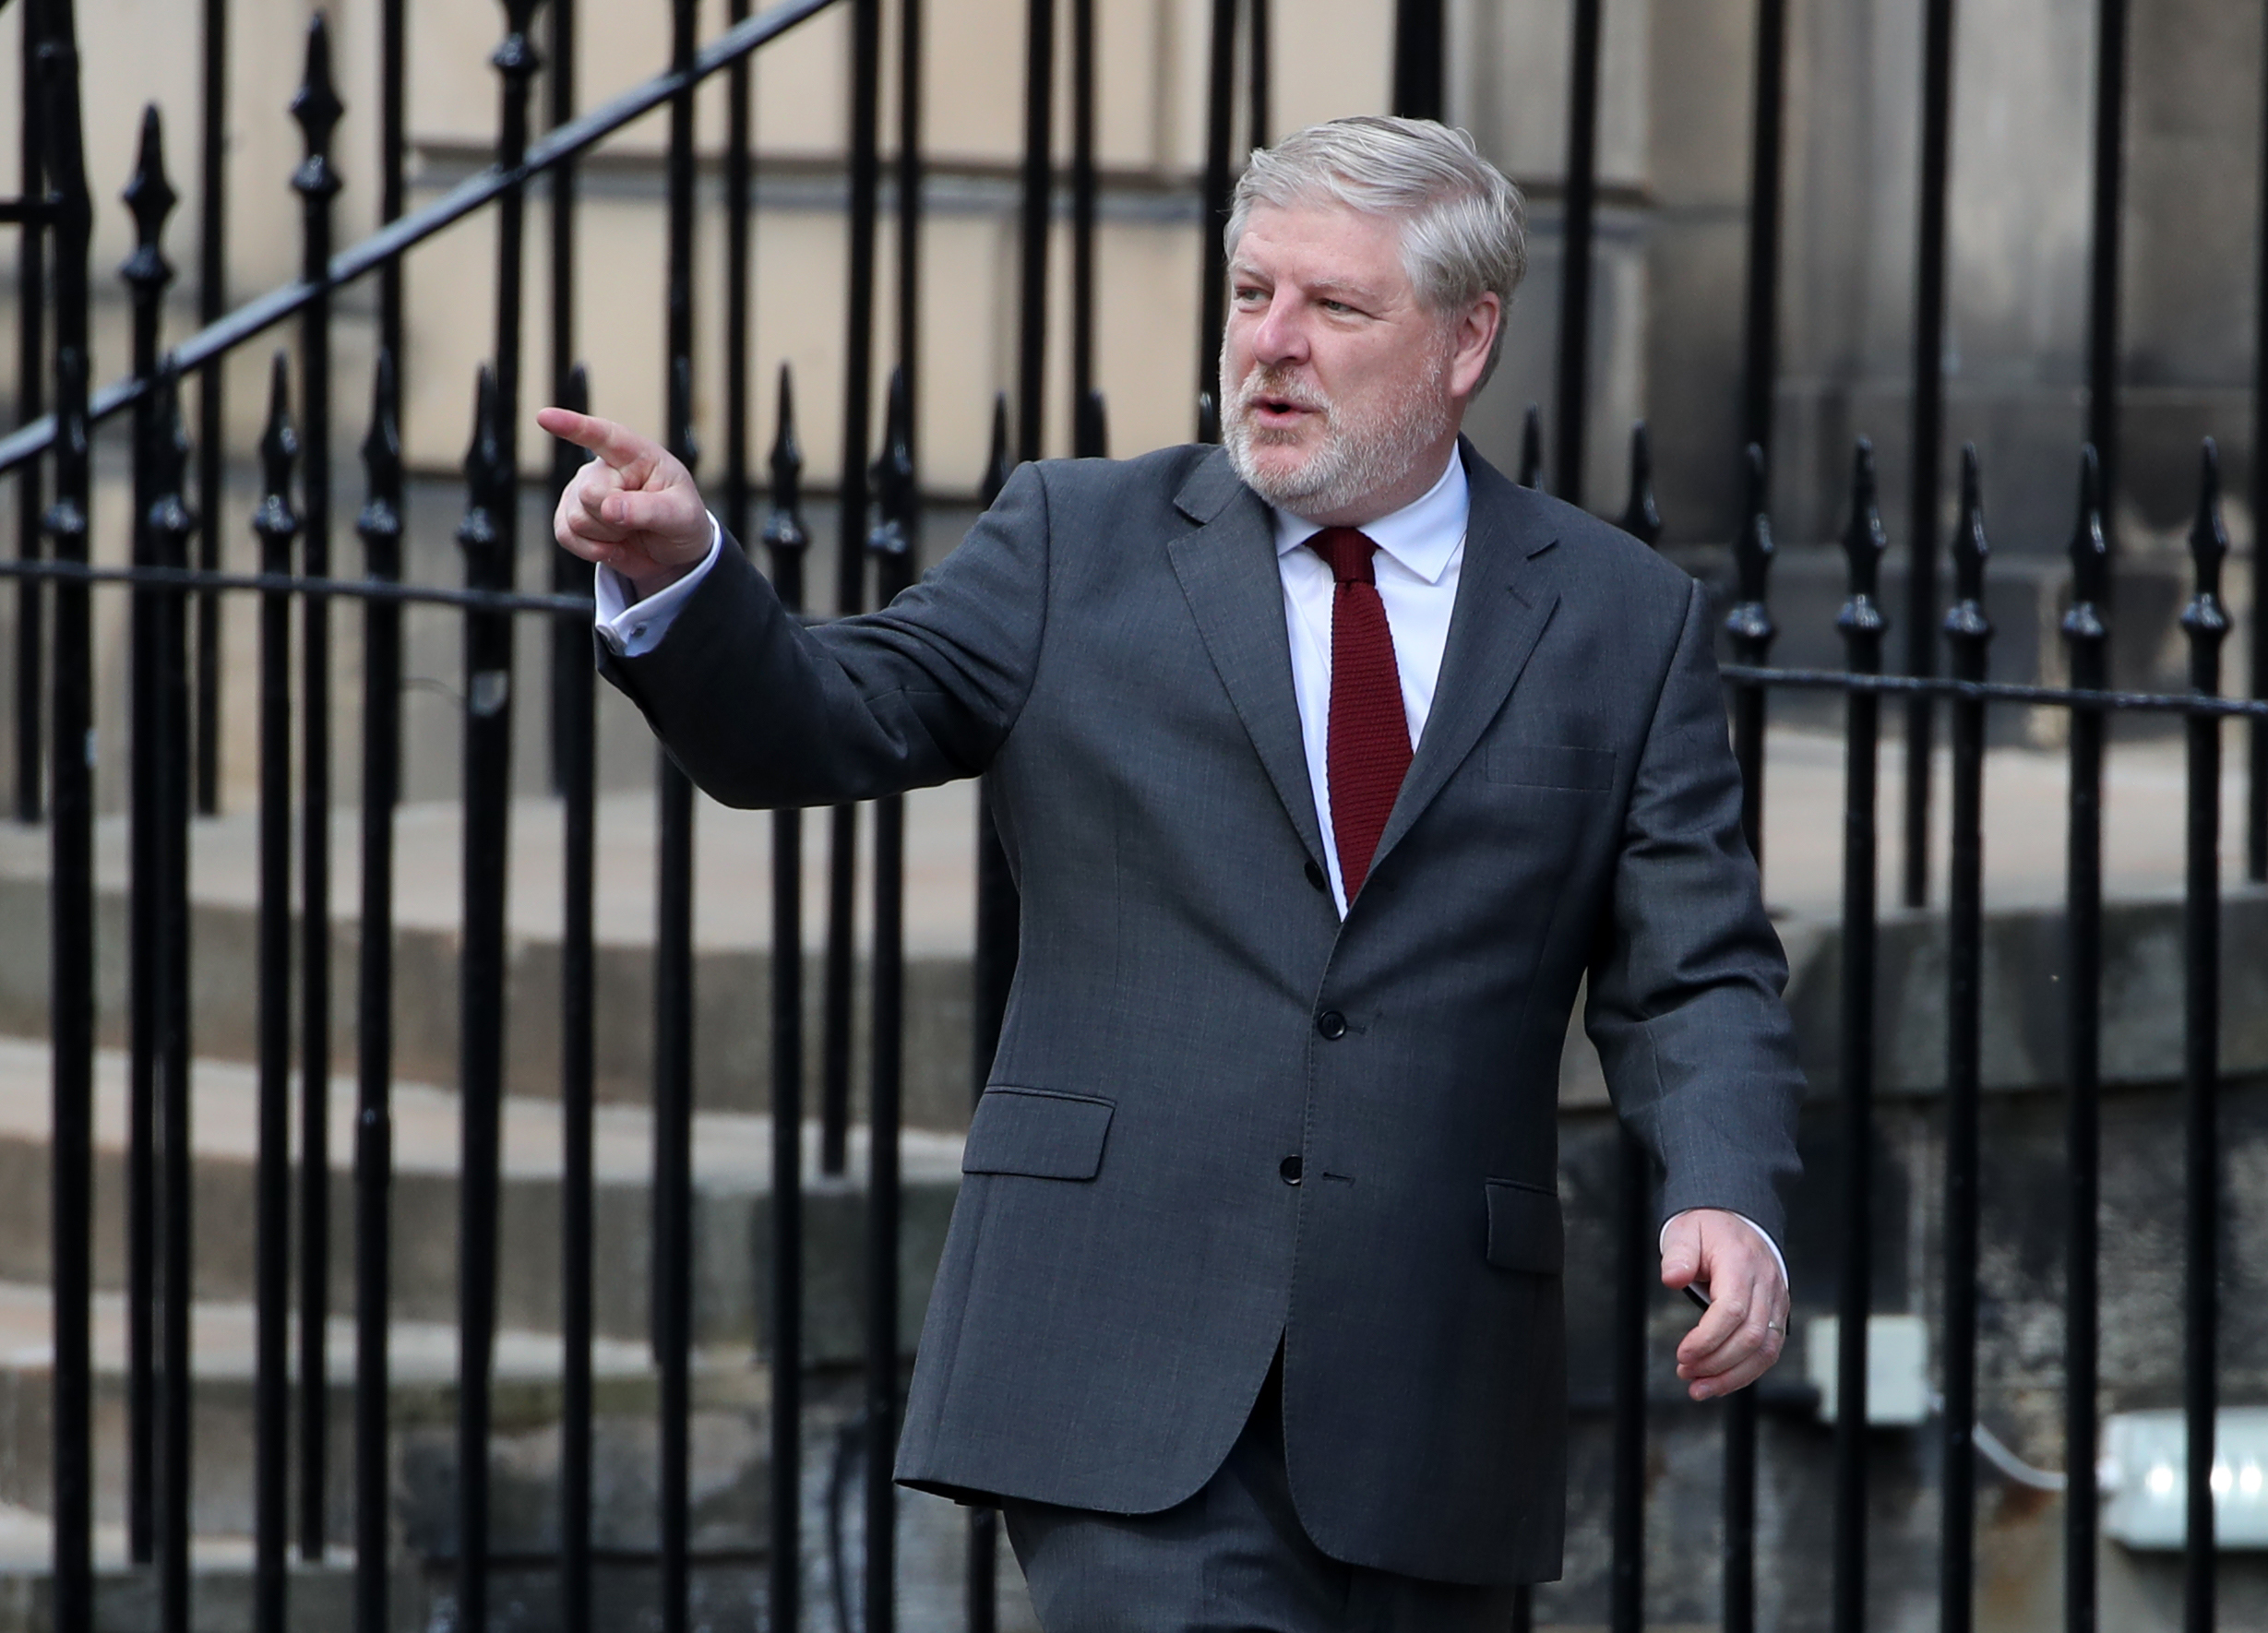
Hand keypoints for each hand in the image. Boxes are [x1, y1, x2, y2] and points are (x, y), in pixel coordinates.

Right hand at [537, 406, 712, 597]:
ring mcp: (581, 490)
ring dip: (607, 536)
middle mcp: (604, 468)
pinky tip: (613, 544)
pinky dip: (592, 550)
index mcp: (637, 455)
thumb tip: (609, 508)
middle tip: (642, 522)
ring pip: (577, 518)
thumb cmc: (681, 521)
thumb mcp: (681, 516)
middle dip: (615, 519)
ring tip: (630, 531)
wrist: (672, 553)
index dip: (573, 426)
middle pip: (590, 494)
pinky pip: (565, 535)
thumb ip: (649, 509)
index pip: (604, 436)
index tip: (545, 417)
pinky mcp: (568, 517)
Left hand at [1660, 1207, 1788, 1401]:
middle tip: (1684, 1372)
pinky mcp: (1778, 1314)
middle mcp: (1767, 1284)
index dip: (1708, 1339)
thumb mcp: (1684, 1231)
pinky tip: (1720, 1381)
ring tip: (1699, 1388)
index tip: (1682, 1354)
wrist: (1736, 1220)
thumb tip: (1672, 1278)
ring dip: (1732, 1376)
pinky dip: (1746, 1372)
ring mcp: (1777, 1300)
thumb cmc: (1707, 1228)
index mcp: (1742, 1263)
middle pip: (1751, 1336)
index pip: (1732, 1310)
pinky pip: (1769, 1351)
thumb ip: (1678, 1254)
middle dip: (1716, 1362)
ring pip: (1766, 1350)